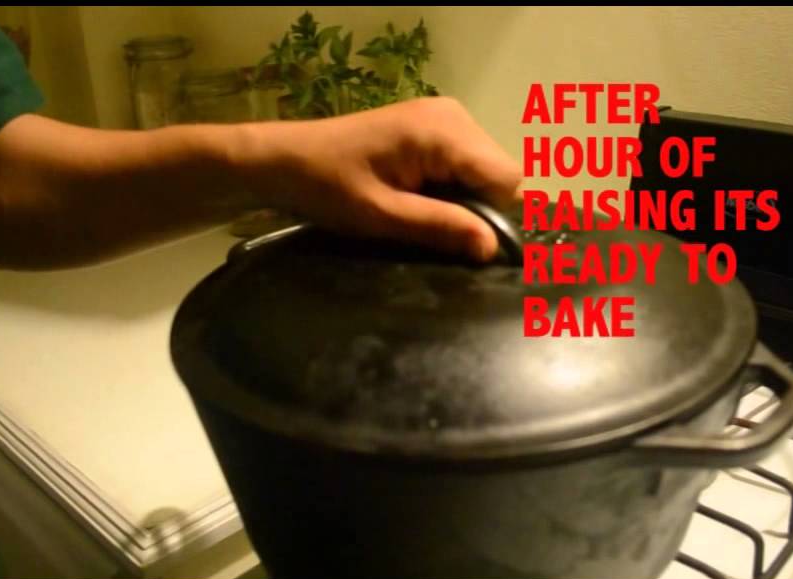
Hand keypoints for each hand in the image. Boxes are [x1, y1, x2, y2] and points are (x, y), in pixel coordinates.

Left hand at [232, 97, 522, 261]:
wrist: (284, 160)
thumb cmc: (326, 187)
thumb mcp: (382, 216)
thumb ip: (440, 228)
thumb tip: (494, 248)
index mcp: (443, 132)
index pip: (508, 180)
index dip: (496, 218)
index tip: (467, 245)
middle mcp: (453, 116)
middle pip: (501, 174)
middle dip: (480, 209)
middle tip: (435, 231)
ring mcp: (444, 117)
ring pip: (486, 171)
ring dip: (465, 200)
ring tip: (422, 215)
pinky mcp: (433, 127)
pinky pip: (465, 164)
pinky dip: (453, 187)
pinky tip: (421, 200)